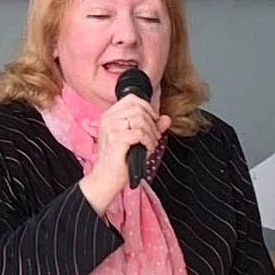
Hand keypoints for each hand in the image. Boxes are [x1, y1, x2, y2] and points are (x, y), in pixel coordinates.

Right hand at [79, 92, 162, 213]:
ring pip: (140, 119)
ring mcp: (110, 128)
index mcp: (110, 115)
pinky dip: (148, 141)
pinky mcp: (114, 139)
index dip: (147, 107)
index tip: (154, 120)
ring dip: (151, 132)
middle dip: (152, 123)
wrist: (107, 176)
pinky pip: (139, 133)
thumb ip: (152, 127)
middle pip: (138, 109)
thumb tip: (166, 119)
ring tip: (151, 143)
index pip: (132, 98)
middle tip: (155, 136)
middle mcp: (108, 118)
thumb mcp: (138, 139)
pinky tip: (148, 148)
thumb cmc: (120, 158)